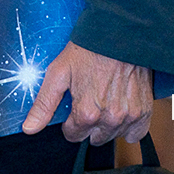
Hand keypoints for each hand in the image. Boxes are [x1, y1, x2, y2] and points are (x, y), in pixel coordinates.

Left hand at [23, 41, 151, 143]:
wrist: (118, 36)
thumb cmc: (87, 51)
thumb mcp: (57, 74)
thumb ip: (44, 105)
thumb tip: (29, 128)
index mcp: (87, 112)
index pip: (73, 135)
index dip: (69, 123)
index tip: (72, 107)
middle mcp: (110, 118)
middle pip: (94, 138)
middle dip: (88, 124)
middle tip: (88, 100)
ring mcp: (130, 116)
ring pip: (113, 136)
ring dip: (107, 125)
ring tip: (103, 101)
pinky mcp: (145, 111)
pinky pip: (136, 134)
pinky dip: (128, 127)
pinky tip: (120, 110)